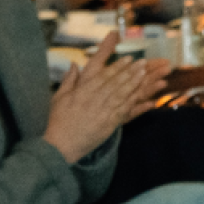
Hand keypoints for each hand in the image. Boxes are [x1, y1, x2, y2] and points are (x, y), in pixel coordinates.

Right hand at [41, 35, 169, 162]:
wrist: (61, 145)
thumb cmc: (58, 121)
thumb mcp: (59, 98)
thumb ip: (69, 80)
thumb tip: (73, 64)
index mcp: (82, 93)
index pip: (103, 76)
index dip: (117, 66)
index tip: (128, 58)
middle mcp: (94, 100)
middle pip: (116, 83)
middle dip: (130, 71)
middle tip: (142, 62)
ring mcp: (103, 113)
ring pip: (122, 94)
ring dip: (134, 83)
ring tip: (145, 73)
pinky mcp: (109, 124)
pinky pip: (124, 110)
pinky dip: (133, 101)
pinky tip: (142, 94)